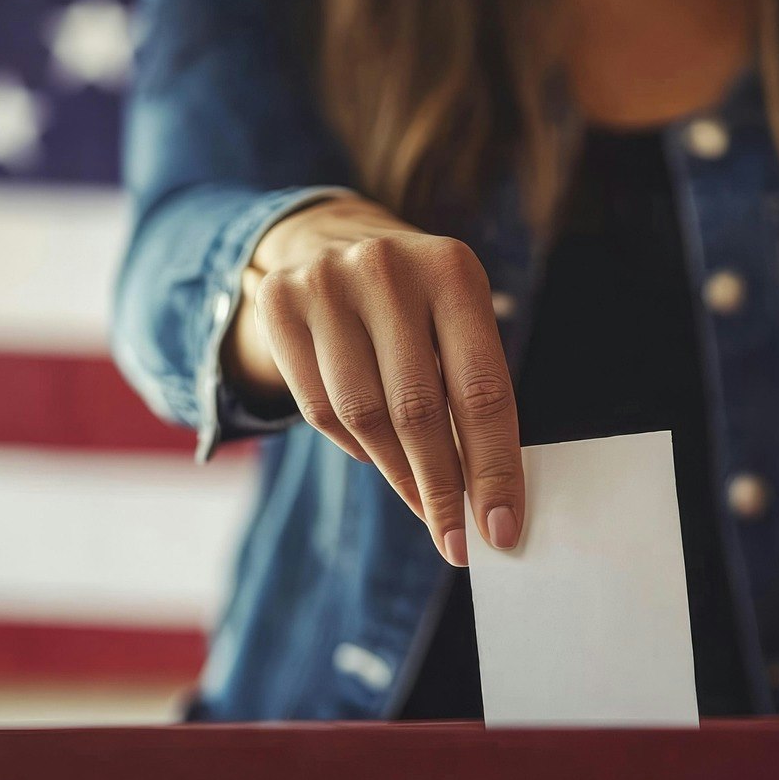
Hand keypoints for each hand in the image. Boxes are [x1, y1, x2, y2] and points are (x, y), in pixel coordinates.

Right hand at [229, 197, 523, 566]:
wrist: (328, 240)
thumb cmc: (416, 305)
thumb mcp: (458, 322)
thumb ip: (473, 393)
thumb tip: (489, 499)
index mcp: (453, 271)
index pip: (482, 390)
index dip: (493, 468)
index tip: (499, 528)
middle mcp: (388, 268)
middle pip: (418, 410)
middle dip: (441, 488)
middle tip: (455, 539)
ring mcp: (326, 283)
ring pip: (363, 416)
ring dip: (398, 474)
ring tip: (423, 503)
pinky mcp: (280, 305)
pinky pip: (318, 409)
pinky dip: (353, 446)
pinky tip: (376, 454)